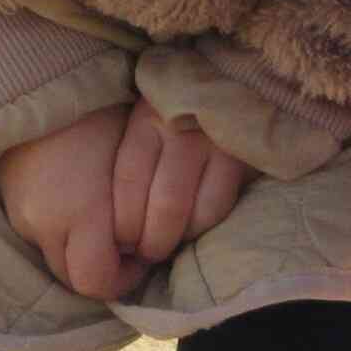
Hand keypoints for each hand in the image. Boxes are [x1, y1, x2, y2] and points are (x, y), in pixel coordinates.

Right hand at [0, 106, 142, 300]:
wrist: (34, 76)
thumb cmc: (96, 108)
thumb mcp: (131, 155)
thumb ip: (142, 205)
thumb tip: (152, 239)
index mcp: (79, 211)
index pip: (98, 282)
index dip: (124, 280)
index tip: (144, 258)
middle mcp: (43, 223)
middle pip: (74, 278)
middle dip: (104, 268)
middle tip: (129, 244)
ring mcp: (20, 216)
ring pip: (55, 258)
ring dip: (81, 251)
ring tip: (105, 222)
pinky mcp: (10, 204)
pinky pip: (39, 236)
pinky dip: (60, 233)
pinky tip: (78, 206)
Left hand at [111, 98, 250, 266]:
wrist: (232, 98)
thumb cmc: (176, 124)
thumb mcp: (145, 128)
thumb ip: (132, 164)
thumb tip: (111, 223)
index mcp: (147, 120)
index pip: (128, 179)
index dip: (122, 221)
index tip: (120, 240)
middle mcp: (181, 129)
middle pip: (161, 203)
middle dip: (148, 240)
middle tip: (142, 252)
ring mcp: (213, 144)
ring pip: (187, 210)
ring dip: (172, 239)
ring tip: (163, 245)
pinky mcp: (238, 160)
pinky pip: (214, 209)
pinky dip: (198, 228)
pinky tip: (189, 229)